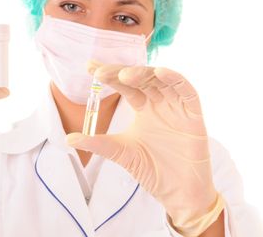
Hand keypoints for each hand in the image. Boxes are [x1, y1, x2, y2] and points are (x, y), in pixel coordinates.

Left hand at [66, 61, 223, 235]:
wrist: (178, 193)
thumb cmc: (153, 170)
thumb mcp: (121, 152)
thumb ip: (98, 143)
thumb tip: (68, 138)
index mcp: (143, 107)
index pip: (124, 85)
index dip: (109, 75)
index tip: (89, 67)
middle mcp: (159, 102)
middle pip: (141, 78)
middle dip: (121, 72)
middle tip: (101, 72)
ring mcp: (177, 107)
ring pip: (162, 80)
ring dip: (144, 73)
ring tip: (124, 74)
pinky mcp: (194, 115)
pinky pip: (187, 91)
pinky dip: (175, 80)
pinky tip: (161, 72)